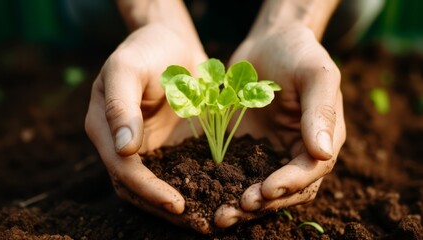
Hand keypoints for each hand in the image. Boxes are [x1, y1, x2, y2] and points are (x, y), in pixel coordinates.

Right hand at [85, 23, 210, 232]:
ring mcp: (146, 148)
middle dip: (164, 208)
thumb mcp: (128, 68)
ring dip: (177, 207)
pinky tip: (212, 197)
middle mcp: (121, 145)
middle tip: (198, 224)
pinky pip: (177, 173)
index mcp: (105, 128)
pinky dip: (191, 188)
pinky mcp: (168, 146)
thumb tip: (122, 148)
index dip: (148, 190)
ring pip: (155, 188)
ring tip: (207, 221)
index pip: (124, 170)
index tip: (177, 204)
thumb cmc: (147, 49)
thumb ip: (120, 105)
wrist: (171, 43)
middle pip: (137, 188)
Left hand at [214, 24, 345, 227]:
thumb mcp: (315, 73)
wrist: (269, 43)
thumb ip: (320, 111)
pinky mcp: (246, 148)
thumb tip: (323, 152)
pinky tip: (204, 193)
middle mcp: (296, 152)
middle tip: (235, 210)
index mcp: (320, 139)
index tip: (267, 189)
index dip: (290, 183)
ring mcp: (270, 152)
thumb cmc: (297, 53)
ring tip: (218, 215)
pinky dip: (224, 186)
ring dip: (241, 204)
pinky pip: (237, 172)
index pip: (310, 171)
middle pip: (285, 190)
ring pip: (260, 188)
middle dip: (262, 203)